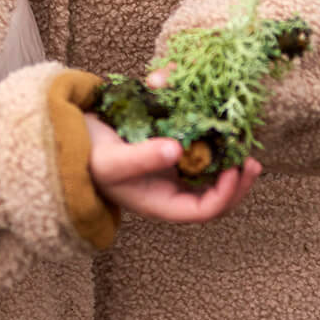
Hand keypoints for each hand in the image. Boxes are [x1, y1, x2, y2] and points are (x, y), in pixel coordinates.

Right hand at [85, 115, 259, 222]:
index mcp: (161, 202)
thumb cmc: (87, 159)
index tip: (235, 170)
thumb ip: (143, 158)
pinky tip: (209, 110)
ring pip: (208, 167)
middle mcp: (169, 187)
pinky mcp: (165, 142)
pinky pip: (192, 140)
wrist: (67, 138)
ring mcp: (169, 165)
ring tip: (241, 141)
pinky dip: (202, 127)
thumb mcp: (114, 162)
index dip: (225, 194)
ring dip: (225, 155)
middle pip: (214, 192)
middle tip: (252, 160)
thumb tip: (176, 150)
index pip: (204, 210)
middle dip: (236, 179)